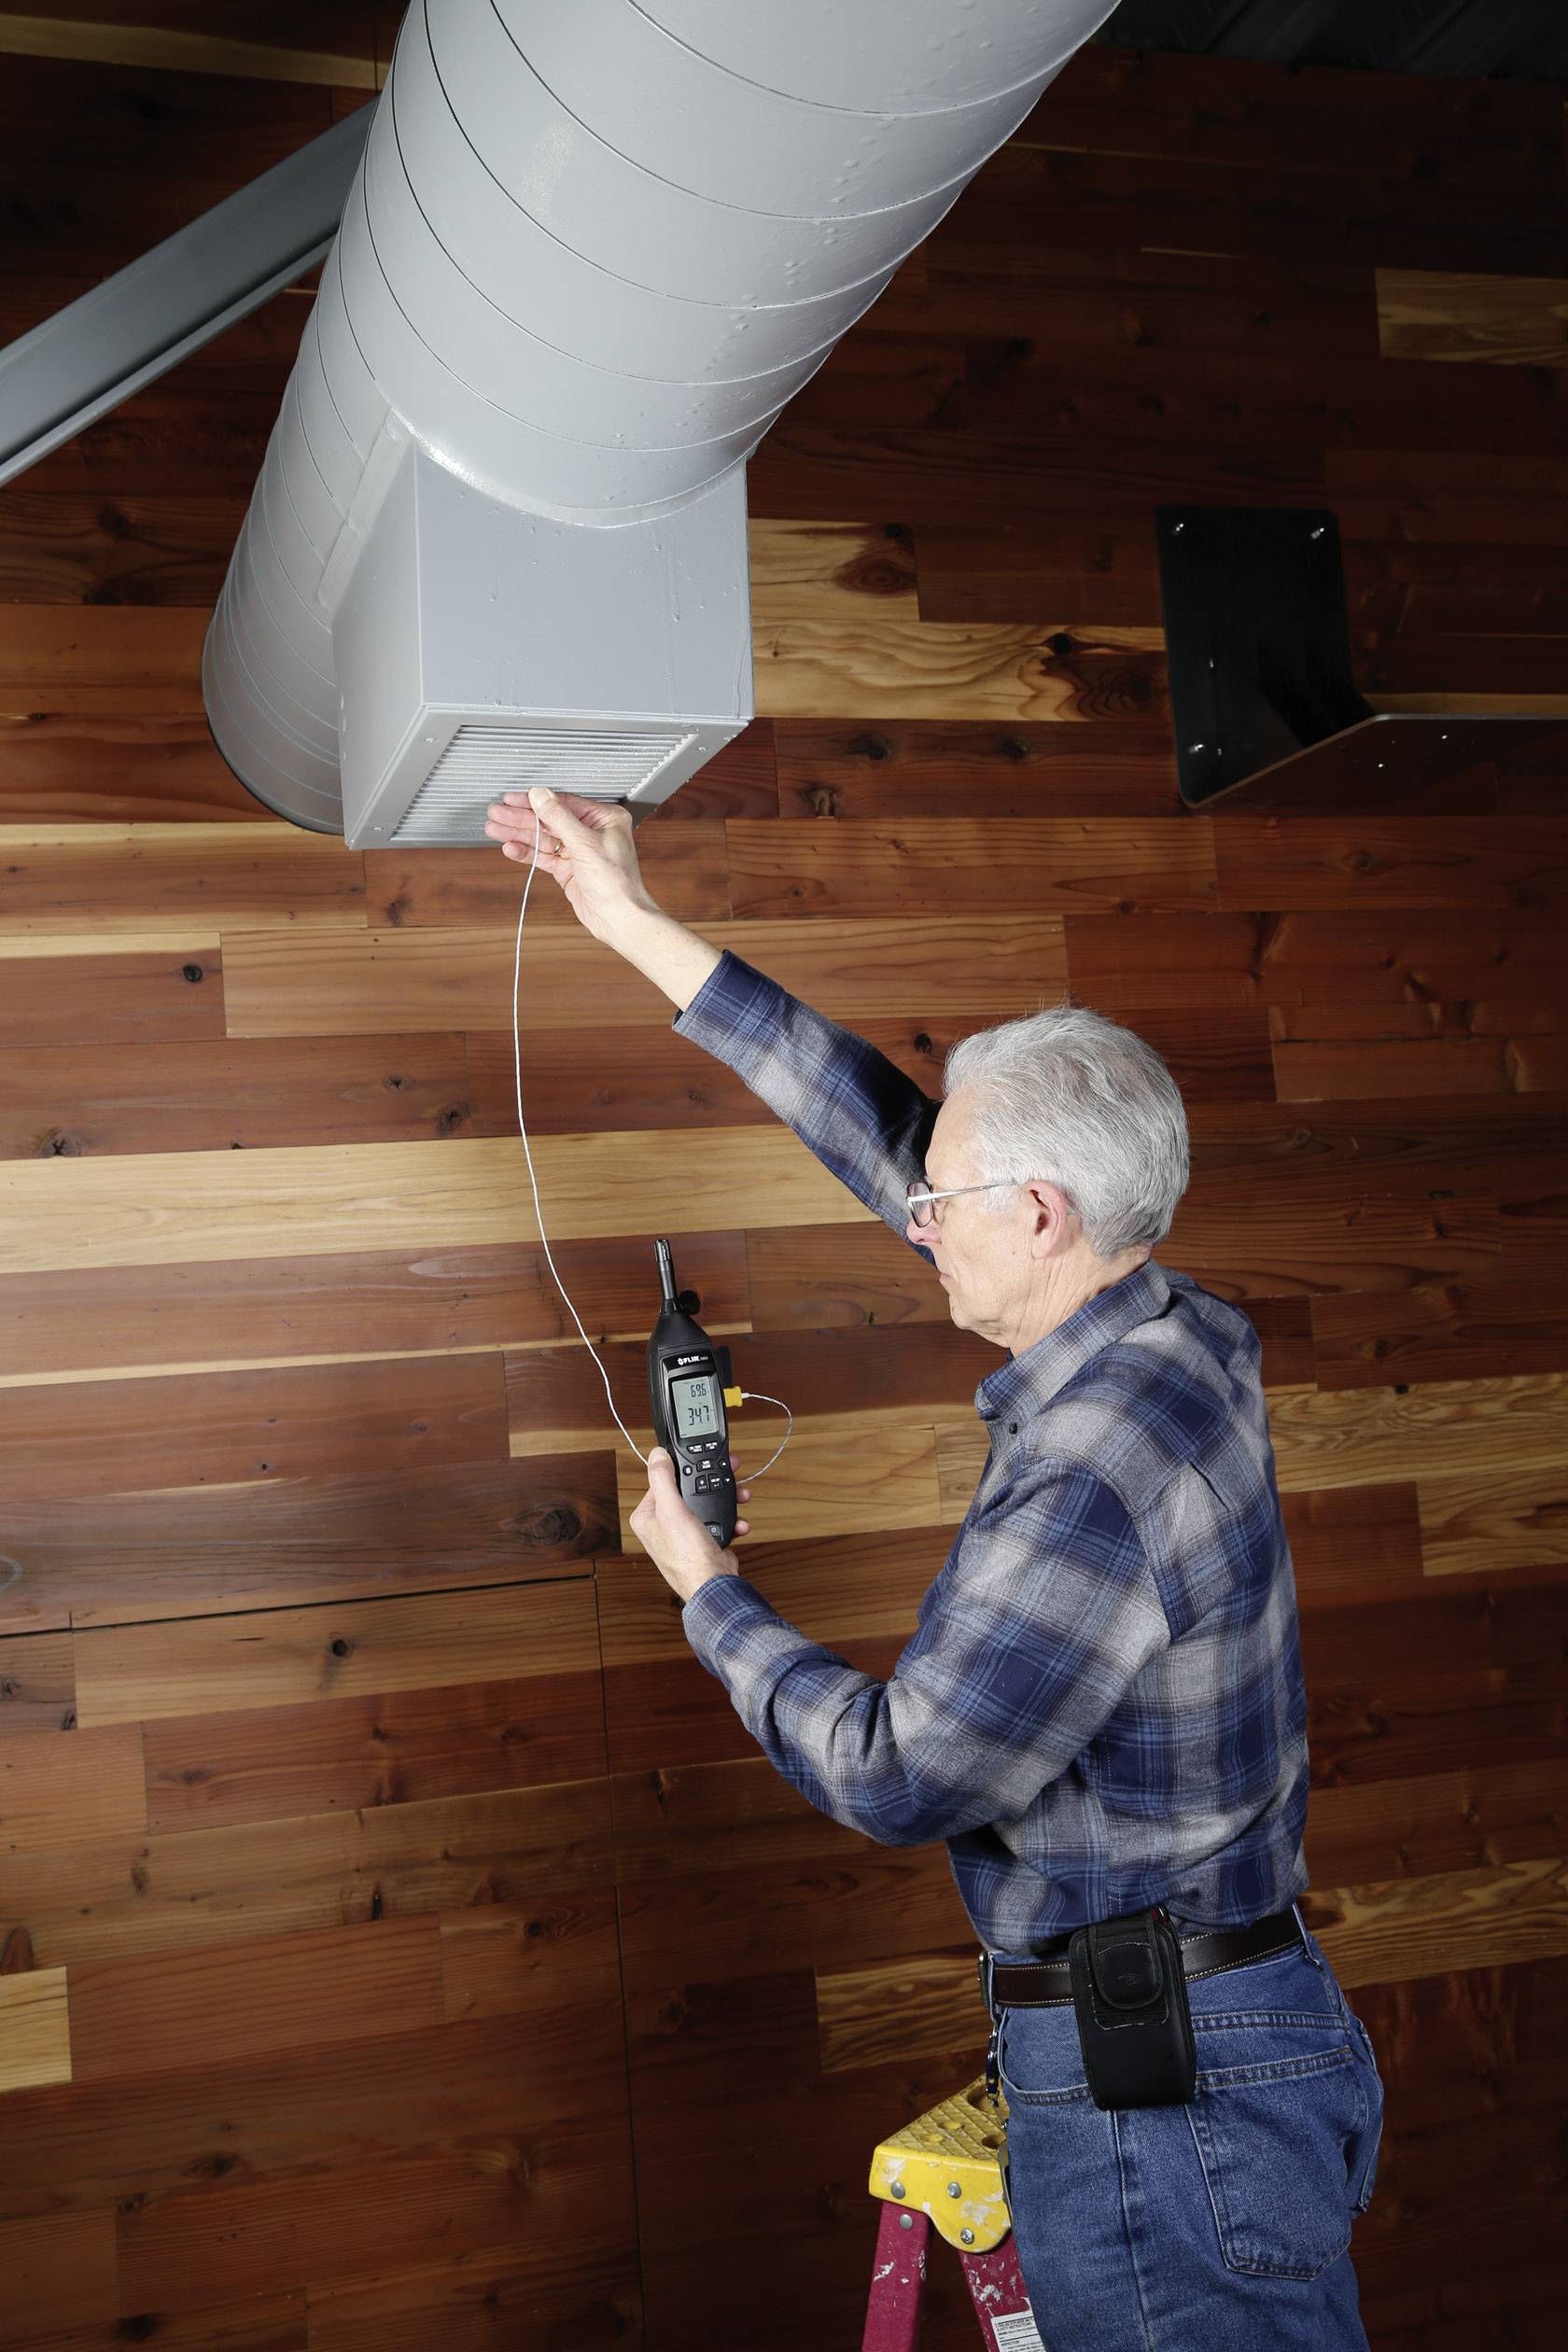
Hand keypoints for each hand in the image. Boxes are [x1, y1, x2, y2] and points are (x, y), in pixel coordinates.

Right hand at [483, 786, 655, 943]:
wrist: (619, 918)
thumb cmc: (616, 884)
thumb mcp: (585, 844)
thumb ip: (559, 817)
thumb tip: (540, 795)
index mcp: (604, 818)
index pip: (563, 804)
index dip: (535, 802)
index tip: (513, 799)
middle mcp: (592, 832)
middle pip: (549, 820)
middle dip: (521, 818)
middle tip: (497, 813)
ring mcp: (579, 851)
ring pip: (543, 838)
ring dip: (519, 834)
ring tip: (495, 828)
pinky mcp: (568, 869)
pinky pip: (543, 856)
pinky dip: (526, 853)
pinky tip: (510, 847)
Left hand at [628, 1447, 752, 1606]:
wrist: (713, 1585)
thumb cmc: (688, 1557)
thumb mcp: (672, 1510)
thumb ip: (662, 1479)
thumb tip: (656, 1455)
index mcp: (647, 1517)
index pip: (662, 1481)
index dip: (683, 1468)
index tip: (701, 1458)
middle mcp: (662, 1525)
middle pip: (688, 1490)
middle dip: (711, 1482)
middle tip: (729, 1470)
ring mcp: (683, 1533)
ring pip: (705, 1503)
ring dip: (725, 1499)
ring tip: (739, 1495)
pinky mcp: (702, 1540)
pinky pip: (717, 1520)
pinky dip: (729, 1519)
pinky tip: (737, 1522)